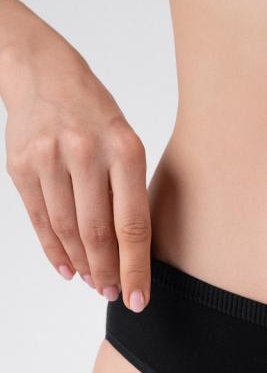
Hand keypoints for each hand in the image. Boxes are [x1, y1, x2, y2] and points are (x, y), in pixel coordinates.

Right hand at [1, 18, 150, 310]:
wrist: (42, 72)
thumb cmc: (95, 115)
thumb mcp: (126, 143)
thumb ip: (130, 194)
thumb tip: (133, 255)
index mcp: (124, 149)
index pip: (132, 224)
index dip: (135, 268)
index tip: (139, 299)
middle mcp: (85, 152)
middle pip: (97, 233)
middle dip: (108, 273)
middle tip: (114, 294)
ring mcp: (49, 158)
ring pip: (67, 230)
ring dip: (83, 265)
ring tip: (96, 283)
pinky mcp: (21, 165)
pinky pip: (40, 220)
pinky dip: (55, 251)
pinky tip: (69, 269)